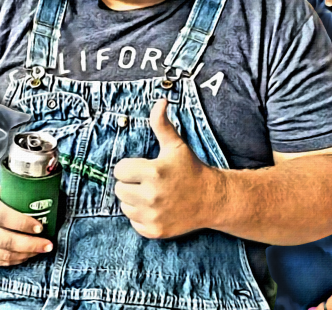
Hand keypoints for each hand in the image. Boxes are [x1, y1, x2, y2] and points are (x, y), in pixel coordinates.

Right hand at [0, 187, 53, 265]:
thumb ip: (6, 193)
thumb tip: (32, 194)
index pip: (4, 217)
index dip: (24, 223)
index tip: (40, 227)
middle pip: (7, 240)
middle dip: (31, 244)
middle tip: (48, 244)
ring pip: (3, 255)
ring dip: (25, 254)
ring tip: (40, 250)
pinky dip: (13, 261)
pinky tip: (25, 256)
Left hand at [113, 99, 218, 238]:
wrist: (212, 199)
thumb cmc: (191, 169)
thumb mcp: (176, 145)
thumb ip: (162, 124)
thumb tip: (160, 100)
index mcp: (153, 173)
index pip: (119, 170)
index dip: (130, 167)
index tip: (144, 168)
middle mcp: (151, 196)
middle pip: (119, 189)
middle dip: (131, 183)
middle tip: (149, 181)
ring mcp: (153, 216)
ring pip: (125, 206)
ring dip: (134, 201)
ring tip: (153, 194)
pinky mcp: (155, 231)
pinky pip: (134, 223)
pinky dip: (141, 217)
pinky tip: (156, 208)